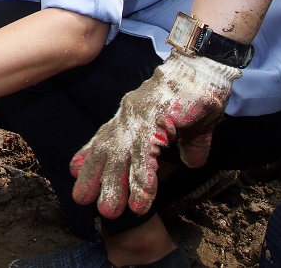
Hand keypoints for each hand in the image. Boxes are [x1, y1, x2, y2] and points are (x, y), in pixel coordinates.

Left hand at [70, 53, 240, 218]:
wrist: (206, 67)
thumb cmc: (197, 93)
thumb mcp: (191, 125)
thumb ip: (189, 145)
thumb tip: (193, 163)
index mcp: (133, 114)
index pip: (106, 136)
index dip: (90, 154)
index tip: (74, 170)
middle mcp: (130, 116)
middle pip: (106, 150)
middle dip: (93, 176)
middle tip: (81, 200)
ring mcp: (140, 119)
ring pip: (121, 157)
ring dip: (114, 186)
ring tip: (108, 212)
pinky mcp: (156, 122)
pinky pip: (145, 157)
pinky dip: (142, 181)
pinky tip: (139, 201)